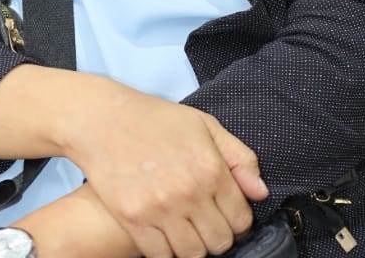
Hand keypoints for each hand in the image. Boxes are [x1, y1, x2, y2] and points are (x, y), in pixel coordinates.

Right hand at [60, 77, 267, 257]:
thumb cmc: (156, 120)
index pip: (241, 219)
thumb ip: (239, 157)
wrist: (104, 120)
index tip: (226, 215)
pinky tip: (164, 234)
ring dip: (193, 247)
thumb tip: (260, 191)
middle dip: (217, 236)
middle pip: (219, 242)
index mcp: (210, 167)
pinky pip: (160, 256)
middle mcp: (189, 191)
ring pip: (192, 254)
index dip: (236, 220)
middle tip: (205, 224)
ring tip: (186, 230)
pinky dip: (166, 252)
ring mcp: (160, 208)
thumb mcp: (204, 125)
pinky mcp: (134, 219)